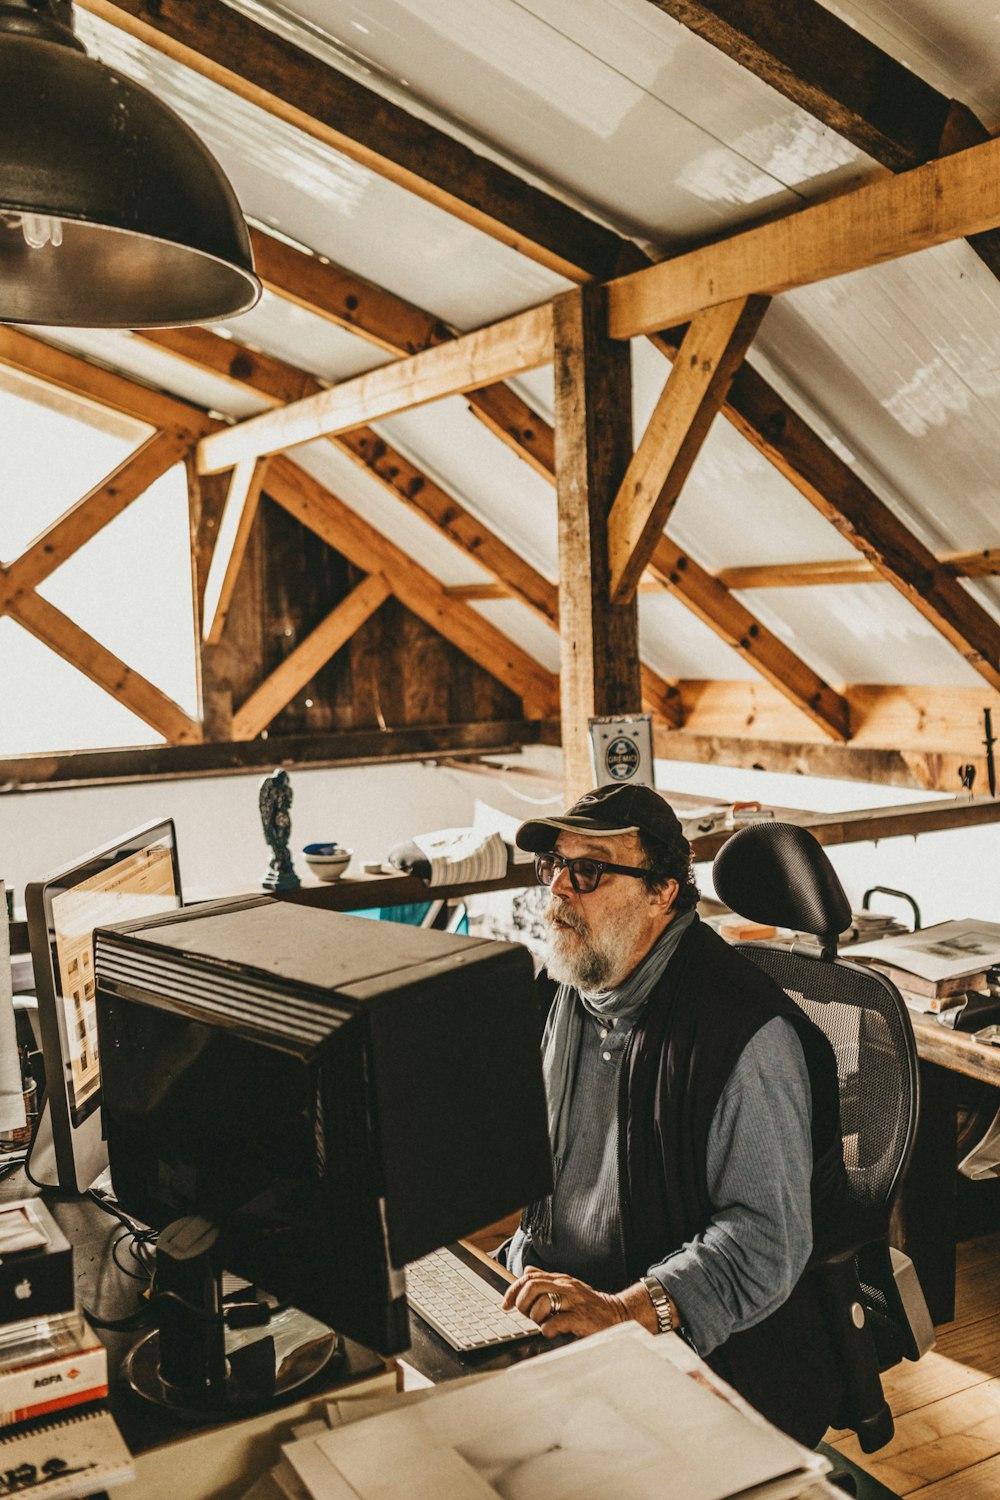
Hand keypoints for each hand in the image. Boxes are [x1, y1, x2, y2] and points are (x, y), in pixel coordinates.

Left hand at [501, 1267, 631, 1339]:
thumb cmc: (590, 1304)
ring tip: (541, 1324)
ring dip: (535, 1317)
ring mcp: (574, 1302)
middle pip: (532, 1286)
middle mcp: (566, 1287)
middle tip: (524, 1315)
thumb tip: (527, 1271)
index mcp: (560, 1279)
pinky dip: (547, 1329)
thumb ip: (547, 1279)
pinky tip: (550, 1332)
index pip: (529, 1277)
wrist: (618, 1314)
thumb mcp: (568, 1286)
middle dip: (521, 1302)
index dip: (513, 1290)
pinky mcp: (580, 1318)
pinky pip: (556, 1322)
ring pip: (542, 1302)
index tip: (506, 1304)